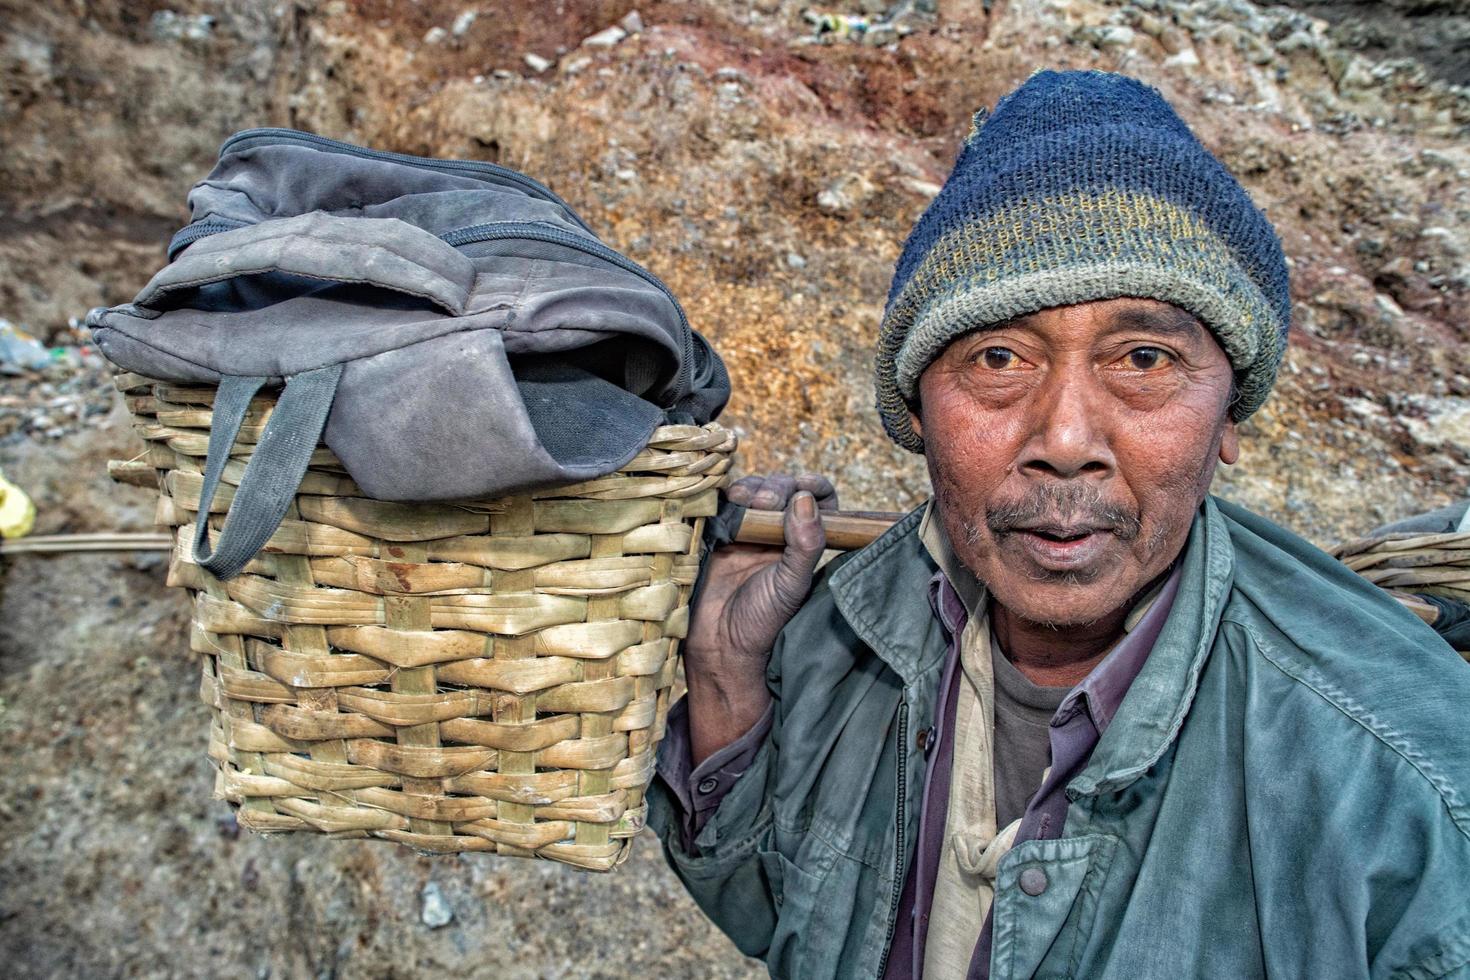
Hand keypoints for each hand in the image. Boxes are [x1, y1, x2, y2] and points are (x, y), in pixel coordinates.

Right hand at [684, 473, 837, 762]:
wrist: (716, 644)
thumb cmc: (761, 620)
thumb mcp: (791, 584)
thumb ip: (805, 544)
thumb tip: (805, 499)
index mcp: (801, 544)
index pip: (817, 501)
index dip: (813, 486)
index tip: (804, 485)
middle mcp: (776, 534)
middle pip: (783, 490)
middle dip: (776, 487)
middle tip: (766, 502)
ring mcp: (745, 532)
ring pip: (752, 491)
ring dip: (750, 488)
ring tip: (744, 500)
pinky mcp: (715, 533)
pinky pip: (721, 503)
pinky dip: (724, 495)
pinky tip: (725, 500)